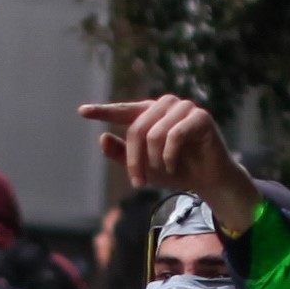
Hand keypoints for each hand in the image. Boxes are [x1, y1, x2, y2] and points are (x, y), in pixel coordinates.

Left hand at [80, 94, 251, 228]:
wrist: (207, 179)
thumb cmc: (175, 169)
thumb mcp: (144, 166)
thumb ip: (122, 154)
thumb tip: (102, 137)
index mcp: (149, 113)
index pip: (123, 110)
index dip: (103, 111)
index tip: (82, 112)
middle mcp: (165, 105)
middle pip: (137, 129)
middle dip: (135, 160)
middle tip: (138, 182)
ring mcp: (184, 108)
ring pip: (154, 134)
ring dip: (155, 160)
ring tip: (164, 170)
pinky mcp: (200, 116)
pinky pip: (175, 136)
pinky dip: (171, 156)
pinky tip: (175, 164)